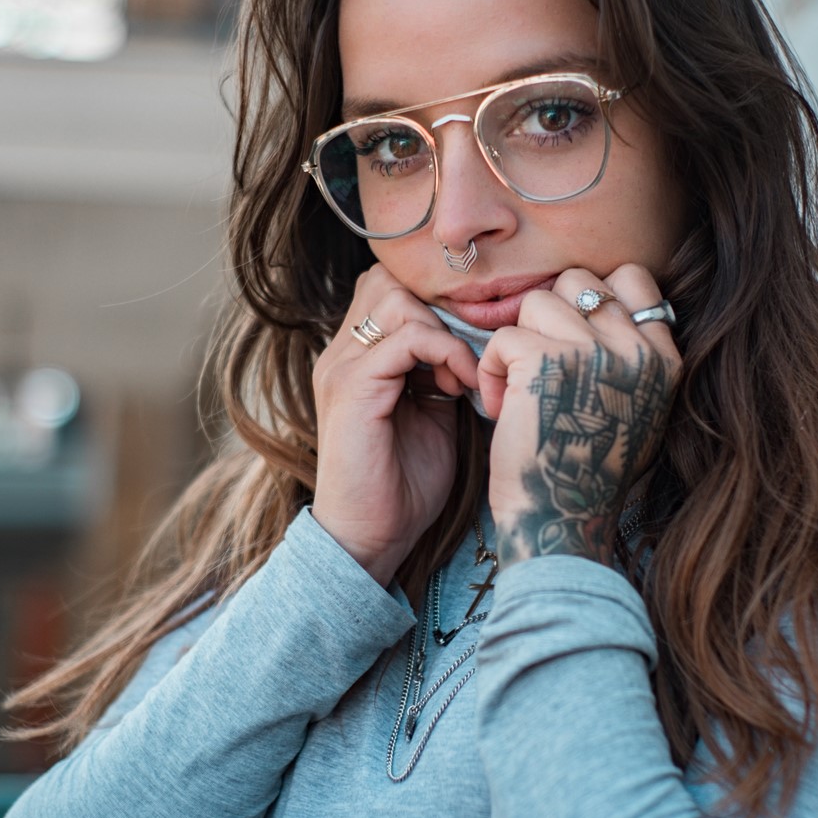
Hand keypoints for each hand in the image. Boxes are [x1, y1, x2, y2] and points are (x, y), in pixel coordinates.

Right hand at [311, 265, 479, 586]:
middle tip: (471, 352)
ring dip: (445, 330)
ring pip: (396, 299)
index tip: (473, 346)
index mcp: (355, 358)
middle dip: (441, 308)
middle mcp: (341, 354)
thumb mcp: (432, 416)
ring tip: (465, 374)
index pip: (390, 289)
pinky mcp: (352, 387)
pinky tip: (461, 385)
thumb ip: (442, 374)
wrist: (370, 538)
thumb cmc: (403, 487)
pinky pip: (406, 338)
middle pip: (388, 280)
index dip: (438, 304)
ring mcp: (341, 367)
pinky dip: (445, 353)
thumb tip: (477, 344)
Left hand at [477, 265, 680, 567]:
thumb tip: (597, 307)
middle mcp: (636, 349)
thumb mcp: (635, 411)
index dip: (591, 301)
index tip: (570, 344)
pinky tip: (501, 410)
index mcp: (664, 360)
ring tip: (517, 394)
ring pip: (537, 303)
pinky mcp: (546, 361)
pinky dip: (491, 372)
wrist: (562, 525)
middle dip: (547, 319)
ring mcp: (593, 351)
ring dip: (516, 345)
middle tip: (539, 370)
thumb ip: (626, 358)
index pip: (633, 280)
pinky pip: (504, 337)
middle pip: (579, 282)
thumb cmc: (587, 476)